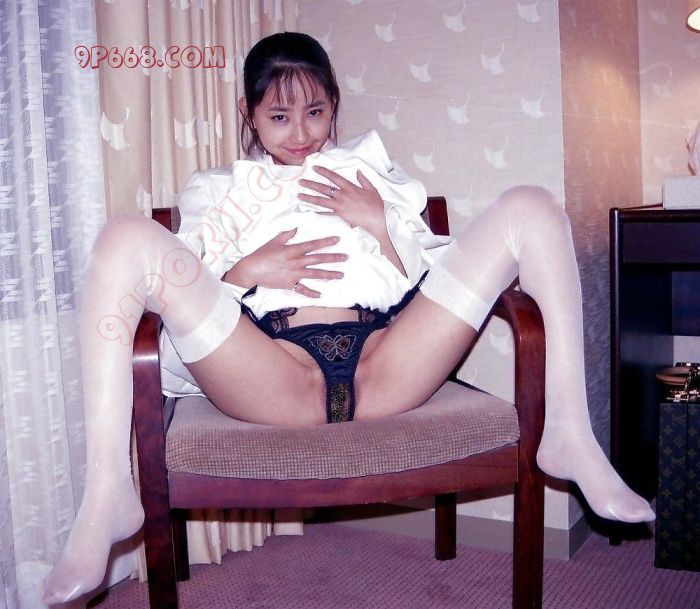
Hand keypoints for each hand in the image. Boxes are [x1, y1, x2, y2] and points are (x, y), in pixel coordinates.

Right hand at [223, 229, 346, 297]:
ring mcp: (294, 274)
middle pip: (318, 259)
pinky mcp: (289, 284)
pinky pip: (302, 289)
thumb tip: (296, 225)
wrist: (251, 270)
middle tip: (346, 257)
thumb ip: (286, 234)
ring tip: (341, 275)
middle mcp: (296, 262)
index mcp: (293, 250)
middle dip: (333, 258)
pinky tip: (320, 295)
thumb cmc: (261, 254)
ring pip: (315, 274)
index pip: (313, 245)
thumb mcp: (274, 241)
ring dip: (329, 275)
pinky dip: (311, 293)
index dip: (326, 241)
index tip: (337, 239)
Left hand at [298, 167, 385, 238]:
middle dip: (311, 184)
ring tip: (299, 195)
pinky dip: (318, 213)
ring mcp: (340, 206)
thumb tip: (358, 171)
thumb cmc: (376, 204)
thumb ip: (363, 180)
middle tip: (300, 182)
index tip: (314, 168)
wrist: (378, 218)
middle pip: (323, 188)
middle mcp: (342, 195)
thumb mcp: (371, 189)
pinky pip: (327, 214)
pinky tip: (309, 211)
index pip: (334, 177)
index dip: (324, 172)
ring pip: (321, 200)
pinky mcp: (340, 215)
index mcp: (350, 187)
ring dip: (309, 197)